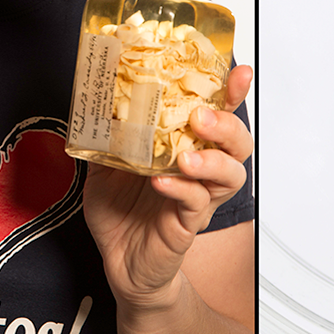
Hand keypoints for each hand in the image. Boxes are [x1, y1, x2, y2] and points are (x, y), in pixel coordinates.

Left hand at [81, 64, 253, 309]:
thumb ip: (107, 137)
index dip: (231, 93)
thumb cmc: (120, 213)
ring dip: (212, 159)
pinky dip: (181, 189)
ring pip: (231, 174)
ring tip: (187, 156)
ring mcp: (198, 197)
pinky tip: (162, 182)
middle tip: (201, 116)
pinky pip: (196, 203)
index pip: (218, 114)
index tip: (238, 73)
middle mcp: (201, 171)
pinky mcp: (187, 223)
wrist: (117, 261)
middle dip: (228, 124)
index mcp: (187, 147)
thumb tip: (95, 104)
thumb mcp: (105, 166)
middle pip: (238, 143)